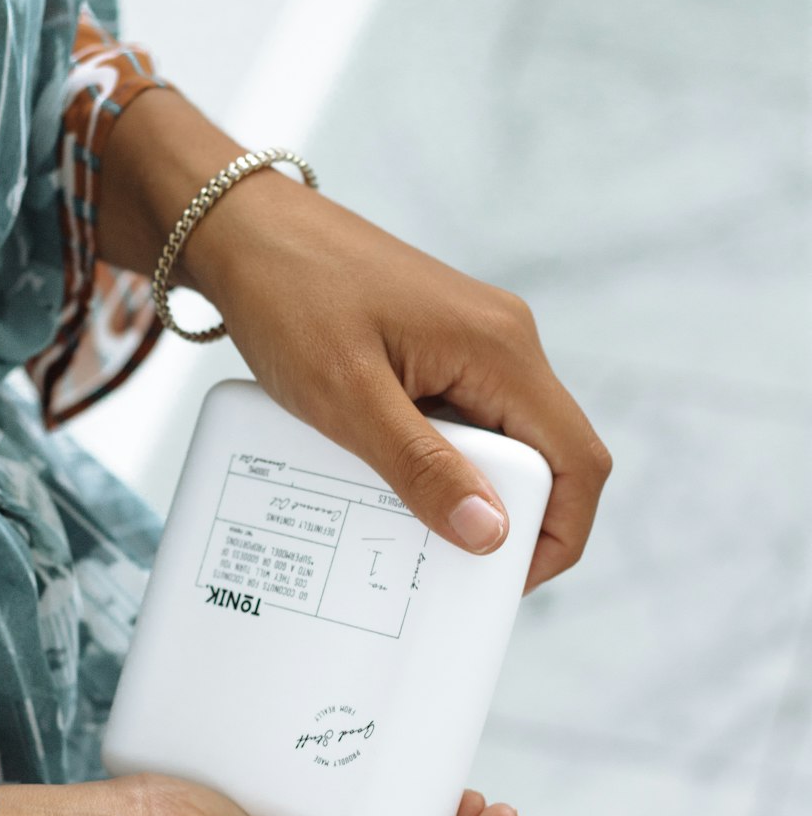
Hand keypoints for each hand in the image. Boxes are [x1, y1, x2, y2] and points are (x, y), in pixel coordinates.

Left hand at [100, 91, 609, 590]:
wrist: (238, 231)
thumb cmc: (288, 295)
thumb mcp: (348, 397)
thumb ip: (421, 465)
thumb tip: (489, 533)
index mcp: (501, 349)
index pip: (577, 460)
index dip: (557, 534)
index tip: (503, 584)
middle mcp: (503, 343)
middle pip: (545, 460)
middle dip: (506, 520)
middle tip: (442, 565)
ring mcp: (473, 345)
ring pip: (502, 445)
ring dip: (466, 493)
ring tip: (406, 526)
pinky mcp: (439, 351)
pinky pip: (462, 423)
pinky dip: (436, 463)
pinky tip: (384, 481)